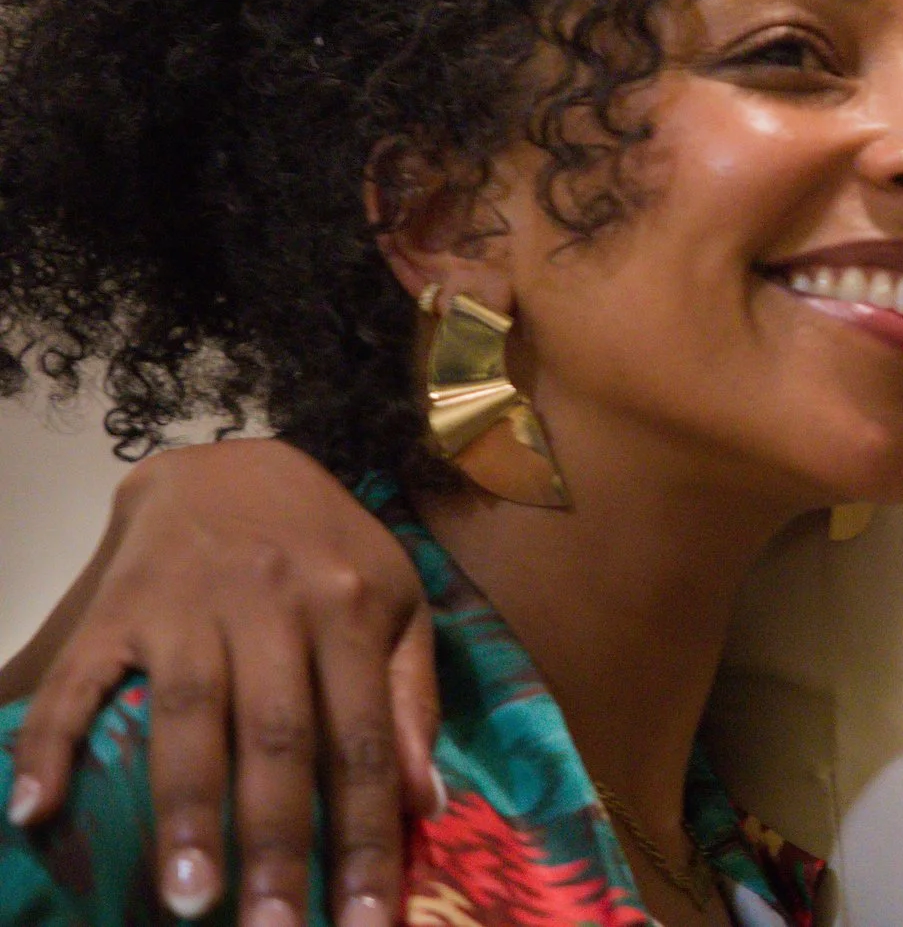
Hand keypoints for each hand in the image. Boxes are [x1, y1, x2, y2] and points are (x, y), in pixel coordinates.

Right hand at [3, 439, 438, 926]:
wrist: (233, 459)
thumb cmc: (326, 546)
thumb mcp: (395, 600)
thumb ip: (410, 696)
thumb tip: (426, 804)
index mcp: (349, 610)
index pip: (363, 742)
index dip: (364, 837)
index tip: (360, 925)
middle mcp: (275, 605)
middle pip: (277, 737)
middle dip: (273, 841)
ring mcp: (191, 603)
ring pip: (190, 713)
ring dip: (185, 809)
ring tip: (184, 897)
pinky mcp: (119, 603)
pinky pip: (83, 679)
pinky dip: (54, 742)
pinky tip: (35, 810)